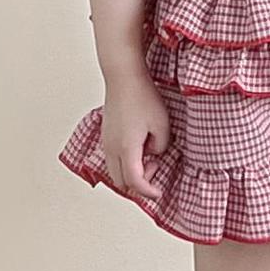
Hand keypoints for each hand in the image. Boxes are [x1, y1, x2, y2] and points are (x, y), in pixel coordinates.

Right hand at [101, 67, 171, 198]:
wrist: (124, 78)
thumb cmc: (142, 97)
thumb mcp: (163, 124)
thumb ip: (161, 146)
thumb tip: (154, 153)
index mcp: (126, 148)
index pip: (135, 182)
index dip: (148, 191)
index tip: (158, 192)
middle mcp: (112, 148)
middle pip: (121, 182)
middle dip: (139, 182)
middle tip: (155, 165)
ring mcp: (106, 142)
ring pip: (114, 171)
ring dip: (131, 171)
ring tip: (148, 153)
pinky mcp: (106, 135)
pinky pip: (112, 159)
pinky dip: (125, 161)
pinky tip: (139, 146)